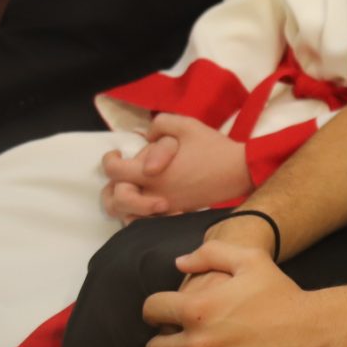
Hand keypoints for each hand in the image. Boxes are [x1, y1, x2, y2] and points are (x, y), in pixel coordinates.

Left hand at [101, 114, 251, 223]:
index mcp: (150, 172)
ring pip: (128, 215)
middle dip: (111, 188)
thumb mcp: (186, 125)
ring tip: (129, 190)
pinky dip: (140, 215)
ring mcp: (164, 206)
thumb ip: (160, 124)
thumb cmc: (212, 147)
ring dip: (123, 205)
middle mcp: (153, 193)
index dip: (109, 161)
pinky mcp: (175, 212)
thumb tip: (147, 134)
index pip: (114, 172)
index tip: (115, 154)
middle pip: (115, 200)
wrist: (238, 171)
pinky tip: (146, 203)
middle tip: (121, 176)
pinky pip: (148, 221)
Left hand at [142, 239, 331, 346]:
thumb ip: (211, 254)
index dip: (158, 310)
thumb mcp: (251, 260)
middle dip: (166, 344)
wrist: (316, 333)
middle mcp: (198, 345)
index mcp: (197, 309)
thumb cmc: (283, 295)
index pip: (151, 310)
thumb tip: (180, 263)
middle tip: (186, 341)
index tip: (168, 315)